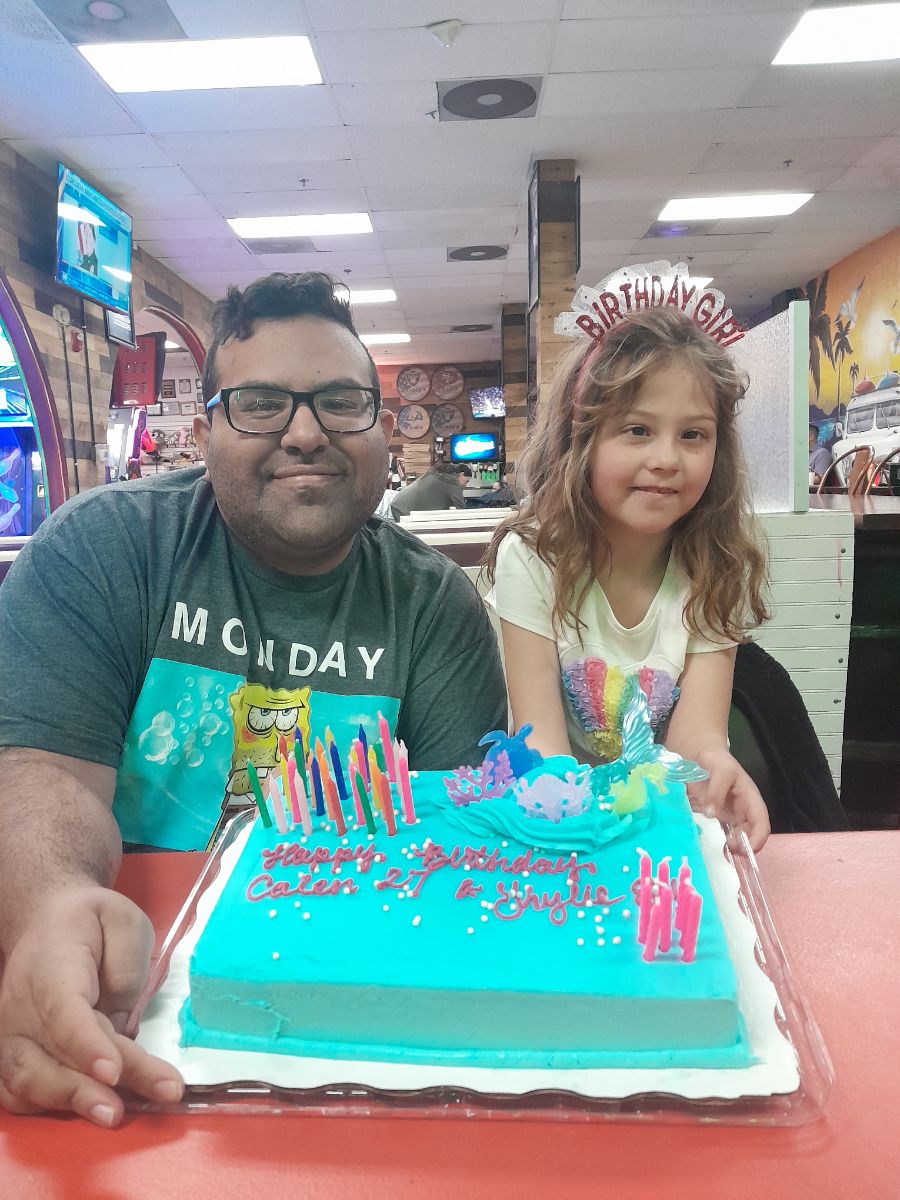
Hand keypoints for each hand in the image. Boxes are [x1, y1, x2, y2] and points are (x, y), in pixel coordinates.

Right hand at [0, 884, 182, 1126]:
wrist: (45, 921)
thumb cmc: (89, 923)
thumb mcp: (123, 920)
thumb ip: (128, 965)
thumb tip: (122, 1020)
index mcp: (52, 967)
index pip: (64, 1011)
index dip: (86, 1046)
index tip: (112, 1072)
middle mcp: (20, 1005)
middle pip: (50, 1055)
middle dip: (89, 1088)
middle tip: (126, 1110)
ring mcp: (10, 1034)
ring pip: (30, 1081)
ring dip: (71, 1104)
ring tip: (113, 1116)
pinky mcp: (12, 1054)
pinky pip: (22, 1092)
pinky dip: (51, 1108)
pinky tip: (89, 1111)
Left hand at [689, 749, 770, 852]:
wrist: (700, 758)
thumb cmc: (717, 762)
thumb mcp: (721, 770)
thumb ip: (716, 791)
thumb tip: (710, 814)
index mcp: (750, 800)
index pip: (761, 822)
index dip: (759, 837)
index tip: (750, 849)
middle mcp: (742, 812)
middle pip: (748, 835)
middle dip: (742, 846)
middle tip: (727, 850)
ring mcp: (728, 817)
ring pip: (734, 838)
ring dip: (729, 848)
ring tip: (717, 851)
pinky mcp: (714, 820)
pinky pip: (717, 834)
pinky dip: (715, 842)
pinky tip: (707, 845)